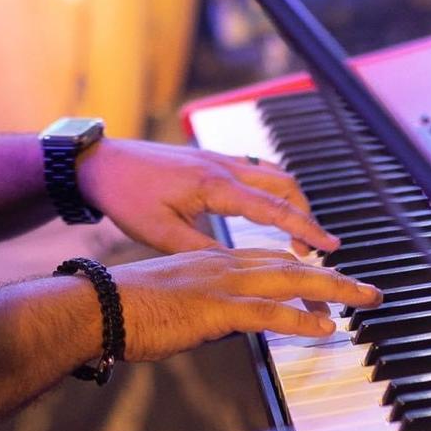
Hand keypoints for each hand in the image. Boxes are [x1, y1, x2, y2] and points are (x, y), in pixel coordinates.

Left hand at [77, 138, 337, 256]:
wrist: (101, 162)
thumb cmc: (127, 196)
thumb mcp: (161, 233)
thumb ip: (203, 251)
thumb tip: (238, 271)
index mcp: (214, 185)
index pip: (272, 208)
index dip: (305, 229)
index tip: (330, 246)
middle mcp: (222, 166)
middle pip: (283, 184)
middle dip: (307, 214)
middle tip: (319, 247)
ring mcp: (216, 158)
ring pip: (271, 173)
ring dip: (292, 198)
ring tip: (300, 231)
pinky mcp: (208, 158)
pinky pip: (254, 169)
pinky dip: (272, 187)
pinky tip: (270, 206)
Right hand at [111, 247, 380, 359]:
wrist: (96, 305)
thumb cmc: (122, 307)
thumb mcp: (169, 301)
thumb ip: (199, 307)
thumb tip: (215, 324)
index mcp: (208, 259)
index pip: (267, 260)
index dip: (302, 270)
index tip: (328, 281)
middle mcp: (220, 264)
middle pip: (289, 266)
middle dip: (332, 277)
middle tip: (367, 290)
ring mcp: (220, 284)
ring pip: (290, 282)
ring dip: (332, 292)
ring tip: (363, 300)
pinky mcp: (215, 309)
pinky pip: (269, 313)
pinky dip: (301, 320)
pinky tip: (325, 328)